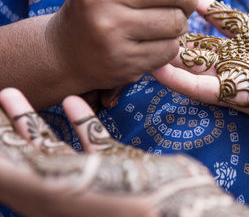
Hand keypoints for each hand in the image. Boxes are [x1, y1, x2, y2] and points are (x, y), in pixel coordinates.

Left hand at [0, 88, 248, 216]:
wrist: (180, 208)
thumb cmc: (121, 203)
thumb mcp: (60, 191)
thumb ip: (21, 174)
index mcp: (45, 200)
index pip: (5, 167)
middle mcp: (63, 189)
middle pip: (22, 154)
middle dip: (6, 124)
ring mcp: (91, 176)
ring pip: (53, 145)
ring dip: (33, 119)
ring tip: (15, 94)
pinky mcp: (118, 165)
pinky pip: (92, 141)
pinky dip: (81, 121)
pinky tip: (74, 101)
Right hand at [47, 0, 197, 92]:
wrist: (65, 53)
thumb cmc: (98, 9)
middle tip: (184, 4)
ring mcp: (111, 30)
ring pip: (176, 21)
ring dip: (180, 25)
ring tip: (167, 25)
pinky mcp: (122, 60)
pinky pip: (169, 49)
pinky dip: (170, 47)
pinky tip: (155, 44)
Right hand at [152, 0, 248, 185]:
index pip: (228, 20)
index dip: (211, 10)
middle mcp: (243, 57)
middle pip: (205, 44)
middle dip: (182, 36)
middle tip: (158, 23)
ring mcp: (236, 75)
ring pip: (195, 65)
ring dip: (171, 57)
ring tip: (145, 44)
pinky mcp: (235, 93)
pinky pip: (199, 88)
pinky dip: (177, 80)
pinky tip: (155, 68)